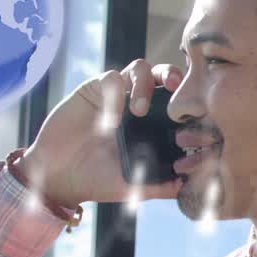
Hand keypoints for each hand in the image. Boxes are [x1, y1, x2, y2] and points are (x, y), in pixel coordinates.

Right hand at [13, 60, 184, 206]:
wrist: (58, 175)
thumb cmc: (98, 181)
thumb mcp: (134, 188)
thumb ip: (161, 186)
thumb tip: (188, 185)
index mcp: (155, 125)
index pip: (180, 102)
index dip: (191, 99)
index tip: (198, 109)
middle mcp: (140, 106)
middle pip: (165, 76)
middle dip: (174, 76)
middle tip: (176, 88)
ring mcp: (118, 96)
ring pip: (141, 68)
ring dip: (145, 83)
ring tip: (140, 110)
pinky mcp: (94, 90)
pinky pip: (112, 78)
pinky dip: (116, 93)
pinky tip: (112, 119)